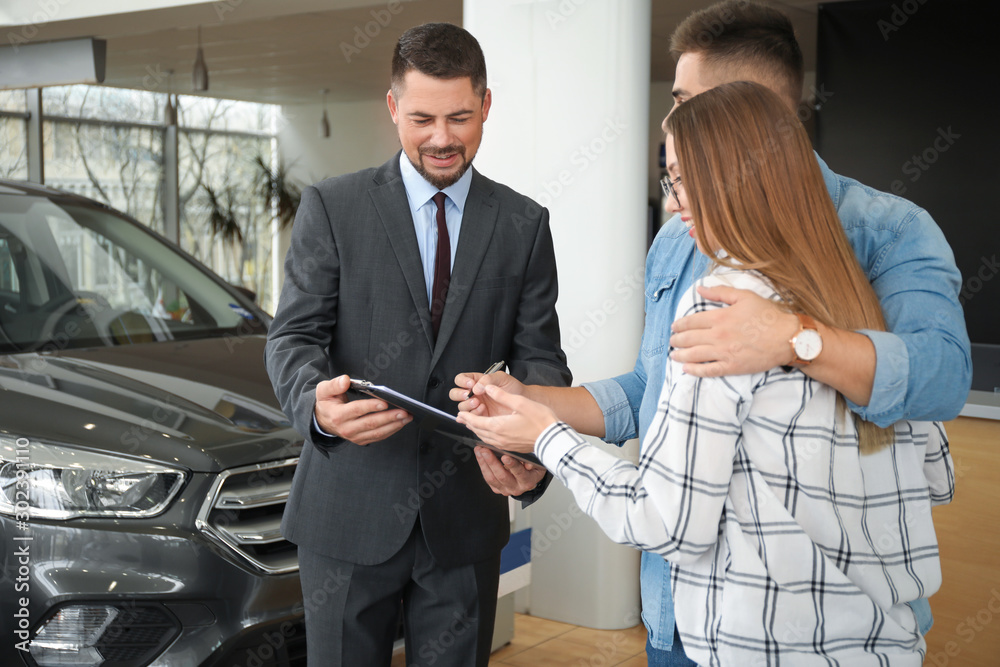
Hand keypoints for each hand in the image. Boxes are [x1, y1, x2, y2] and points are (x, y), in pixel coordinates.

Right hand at [314, 375, 410, 444]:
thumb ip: (334, 384)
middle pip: (371, 423)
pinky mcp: (361, 440)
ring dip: (394, 425)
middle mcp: (347, 428)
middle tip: (403, 411)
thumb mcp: (324, 390)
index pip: (357, 410)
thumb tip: (345, 380)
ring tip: (407, 417)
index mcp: (338, 415)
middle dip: (389, 417)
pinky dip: (391, 430)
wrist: (323, 420)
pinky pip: (378, 437)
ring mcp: (355, 436)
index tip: (384, 402)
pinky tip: (400, 423)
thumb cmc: (327, 403)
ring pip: (377, 432)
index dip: (371, 406)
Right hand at [450, 371, 524, 416]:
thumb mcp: (502, 378)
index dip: (462, 381)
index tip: (470, 384)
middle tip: (469, 394)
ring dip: (468, 405)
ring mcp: (476, 406)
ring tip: (479, 404)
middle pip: (455, 394)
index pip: (461, 379)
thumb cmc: (513, 388)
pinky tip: (481, 411)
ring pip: (461, 407)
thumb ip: (488, 379)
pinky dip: (472, 416)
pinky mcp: (480, 417)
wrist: (523, 401)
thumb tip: (476, 387)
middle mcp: (474, 394)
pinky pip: (469, 418)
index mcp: (476, 381)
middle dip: (459, 394)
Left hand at [457, 385, 556, 452]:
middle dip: (468, 423)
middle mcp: (499, 438)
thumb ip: (502, 395)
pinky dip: (485, 435)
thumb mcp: (520, 402)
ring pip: (484, 437)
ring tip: (471, 424)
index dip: (466, 417)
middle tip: (461, 418)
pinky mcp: (510, 447)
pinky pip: (492, 441)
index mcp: (498, 426)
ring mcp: (505, 444)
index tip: (460, 413)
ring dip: (476, 429)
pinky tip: (488, 431)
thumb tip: (488, 388)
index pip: (476, 422)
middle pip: (478, 430)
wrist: (552, 438)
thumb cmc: (540, 420)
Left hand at [474, 447, 546, 496]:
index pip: (519, 473)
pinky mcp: (497, 489)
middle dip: (492, 462)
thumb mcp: (537, 462)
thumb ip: (532, 461)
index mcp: (527, 481)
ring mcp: (506, 489)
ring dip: (483, 463)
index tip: (505, 456)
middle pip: (502, 476)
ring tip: (479, 450)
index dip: (512, 465)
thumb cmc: (533, 468)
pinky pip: (487, 479)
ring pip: (491, 478)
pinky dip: (482, 466)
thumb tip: (528, 464)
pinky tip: (479, 456)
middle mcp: (516, 488)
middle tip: (486, 450)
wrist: (529, 478)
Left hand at [669, 285, 798, 376]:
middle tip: (672, 341)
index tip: (674, 327)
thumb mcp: (744, 297)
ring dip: (680, 356)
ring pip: (694, 355)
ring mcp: (724, 352)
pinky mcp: (732, 367)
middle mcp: (718, 335)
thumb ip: (720, 292)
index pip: (691, 321)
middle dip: (676, 340)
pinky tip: (686, 370)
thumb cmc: (768, 315)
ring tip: (673, 355)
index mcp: (720, 317)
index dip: (679, 324)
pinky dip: (694, 371)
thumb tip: (700, 288)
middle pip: (689, 339)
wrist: (787, 338)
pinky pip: (708, 370)